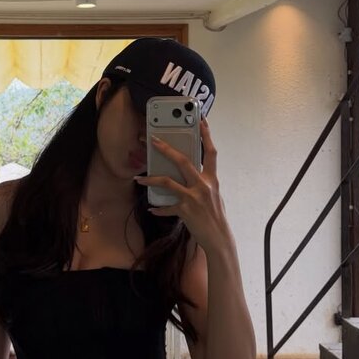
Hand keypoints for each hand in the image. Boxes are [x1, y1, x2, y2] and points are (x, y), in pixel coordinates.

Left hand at [135, 117, 229, 252]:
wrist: (219, 237)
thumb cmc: (216, 216)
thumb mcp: (214, 195)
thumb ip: (203, 183)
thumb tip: (189, 175)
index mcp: (212, 179)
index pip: (210, 152)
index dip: (206, 135)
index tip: (201, 120)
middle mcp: (203, 185)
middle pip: (183, 161)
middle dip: (166, 149)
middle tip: (153, 140)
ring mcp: (193, 197)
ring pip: (167, 182)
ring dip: (150, 179)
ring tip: (139, 180)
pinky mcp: (185, 210)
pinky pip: (166, 207)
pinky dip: (158, 209)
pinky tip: (152, 209)